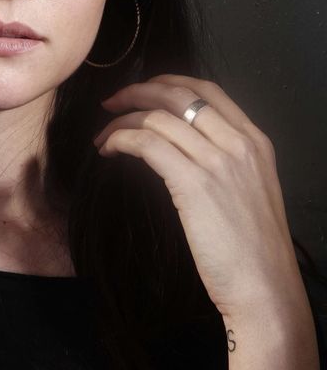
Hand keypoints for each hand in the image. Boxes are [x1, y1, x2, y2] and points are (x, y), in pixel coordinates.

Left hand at [91, 75, 306, 320]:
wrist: (265, 286)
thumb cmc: (252, 251)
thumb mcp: (248, 192)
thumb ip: (224, 164)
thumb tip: (182, 150)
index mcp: (255, 141)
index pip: (207, 90)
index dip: (167, 83)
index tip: (142, 91)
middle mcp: (240, 143)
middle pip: (179, 95)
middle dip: (138, 91)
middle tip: (112, 103)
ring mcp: (219, 161)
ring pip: (159, 117)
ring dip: (123, 121)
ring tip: (105, 137)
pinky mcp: (195, 183)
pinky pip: (148, 144)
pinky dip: (122, 139)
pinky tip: (110, 150)